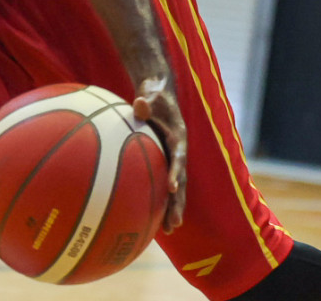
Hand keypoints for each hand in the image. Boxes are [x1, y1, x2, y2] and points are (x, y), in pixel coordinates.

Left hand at [132, 74, 187, 232]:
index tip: (171, 187)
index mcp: (178, 135)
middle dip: (178, 202)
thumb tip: (139, 103)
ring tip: (168, 230)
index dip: (176, 172)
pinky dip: (159, 197)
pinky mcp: (164, 159)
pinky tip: (151, 216)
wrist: (160, 91)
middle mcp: (178, 150)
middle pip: (181, 180)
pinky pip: (162, 180)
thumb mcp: (152, 93)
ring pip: (175, 186)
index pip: (178, 156)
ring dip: (172, 207)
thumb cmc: (154, 92)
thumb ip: (148, 100)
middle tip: (174, 223)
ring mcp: (171, 157)